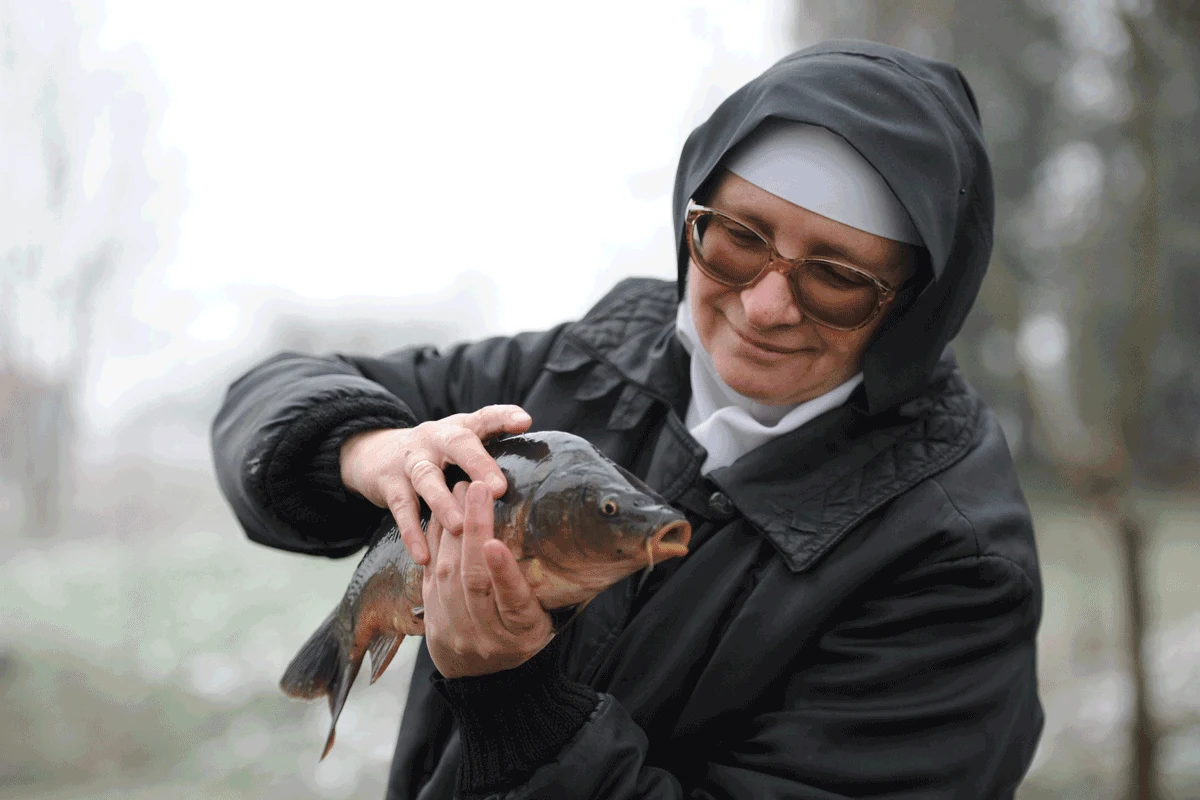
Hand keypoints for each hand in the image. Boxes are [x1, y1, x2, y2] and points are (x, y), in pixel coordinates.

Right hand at [339, 405, 531, 564]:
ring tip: (461, 526)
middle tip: (499, 489)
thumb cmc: (435, 455)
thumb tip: (538, 477)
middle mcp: (435, 438)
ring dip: (444, 502)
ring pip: (427, 477)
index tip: (524, 422)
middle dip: (478, 464)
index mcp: (459, 429)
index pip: (485, 417)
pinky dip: (412, 533)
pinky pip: (402, 509)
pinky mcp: (389, 483)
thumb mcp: (460, 445)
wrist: (374, 453)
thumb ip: (492, 455)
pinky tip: (424, 557)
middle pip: (458, 443)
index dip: (504, 417)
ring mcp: (411, 460)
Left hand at [422, 481, 553, 677]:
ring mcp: (454, 629)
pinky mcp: (432, 619)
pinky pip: (429, 576)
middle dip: (474, 530)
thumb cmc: (526, 640)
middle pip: (474, 581)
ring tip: (459, 490)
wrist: (486, 683)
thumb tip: (575, 546)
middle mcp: (484, 635)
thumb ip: (545, 592)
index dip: (503, 573)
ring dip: (451, 529)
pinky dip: (434, 542)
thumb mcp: (544, 622)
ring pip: (447, 575)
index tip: (495, 543)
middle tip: (478, 488)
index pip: (512, 603)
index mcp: (521, 635)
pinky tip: (440, 515)